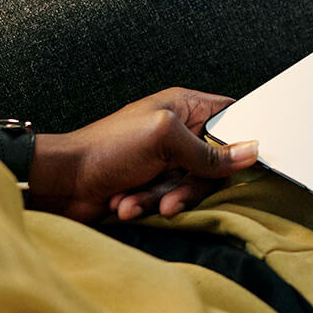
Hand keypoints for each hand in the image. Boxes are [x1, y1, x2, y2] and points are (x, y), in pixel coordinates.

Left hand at [24, 88, 257, 222]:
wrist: (62, 183)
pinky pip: (172, 199)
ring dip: (163, 197)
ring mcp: (166, 159)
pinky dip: (149, 205)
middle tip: (169, 194)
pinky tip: (126, 203)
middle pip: (216, 163)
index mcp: (184, 107)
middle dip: (190, 184)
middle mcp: (179, 132)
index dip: (241, 138)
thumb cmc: (104, 148)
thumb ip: (209, 150)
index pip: (231, 115)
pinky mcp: (154, 184)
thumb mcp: (164, 140)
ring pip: (193, 186)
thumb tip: (250, 152)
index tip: (245, 161)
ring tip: (135, 200)